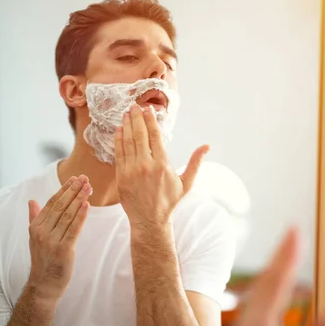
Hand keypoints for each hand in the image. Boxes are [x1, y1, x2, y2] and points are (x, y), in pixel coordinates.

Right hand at [26, 175, 90, 302]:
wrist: (44, 284)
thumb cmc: (42, 259)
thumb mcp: (35, 237)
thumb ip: (34, 217)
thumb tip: (31, 201)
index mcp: (35, 227)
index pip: (51, 203)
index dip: (64, 190)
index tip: (74, 179)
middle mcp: (42, 232)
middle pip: (60, 206)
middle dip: (73, 190)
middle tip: (85, 178)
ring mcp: (52, 241)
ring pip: (68, 215)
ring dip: (79, 200)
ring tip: (89, 187)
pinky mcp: (63, 250)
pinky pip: (73, 229)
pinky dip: (81, 216)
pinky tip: (87, 205)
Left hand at [114, 104, 208, 228]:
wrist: (149, 219)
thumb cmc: (169, 201)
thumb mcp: (186, 183)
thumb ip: (195, 162)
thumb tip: (206, 146)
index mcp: (162, 164)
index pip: (155, 136)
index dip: (150, 120)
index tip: (147, 109)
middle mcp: (146, 165)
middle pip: (140, 135)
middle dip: (136, 118)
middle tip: (134, 106)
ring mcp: (132, 170)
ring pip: (128, 142)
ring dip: (126, 125)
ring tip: (126, 114)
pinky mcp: (121, 176)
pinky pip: (119, 153)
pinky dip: (118, 140)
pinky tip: (119, 130)